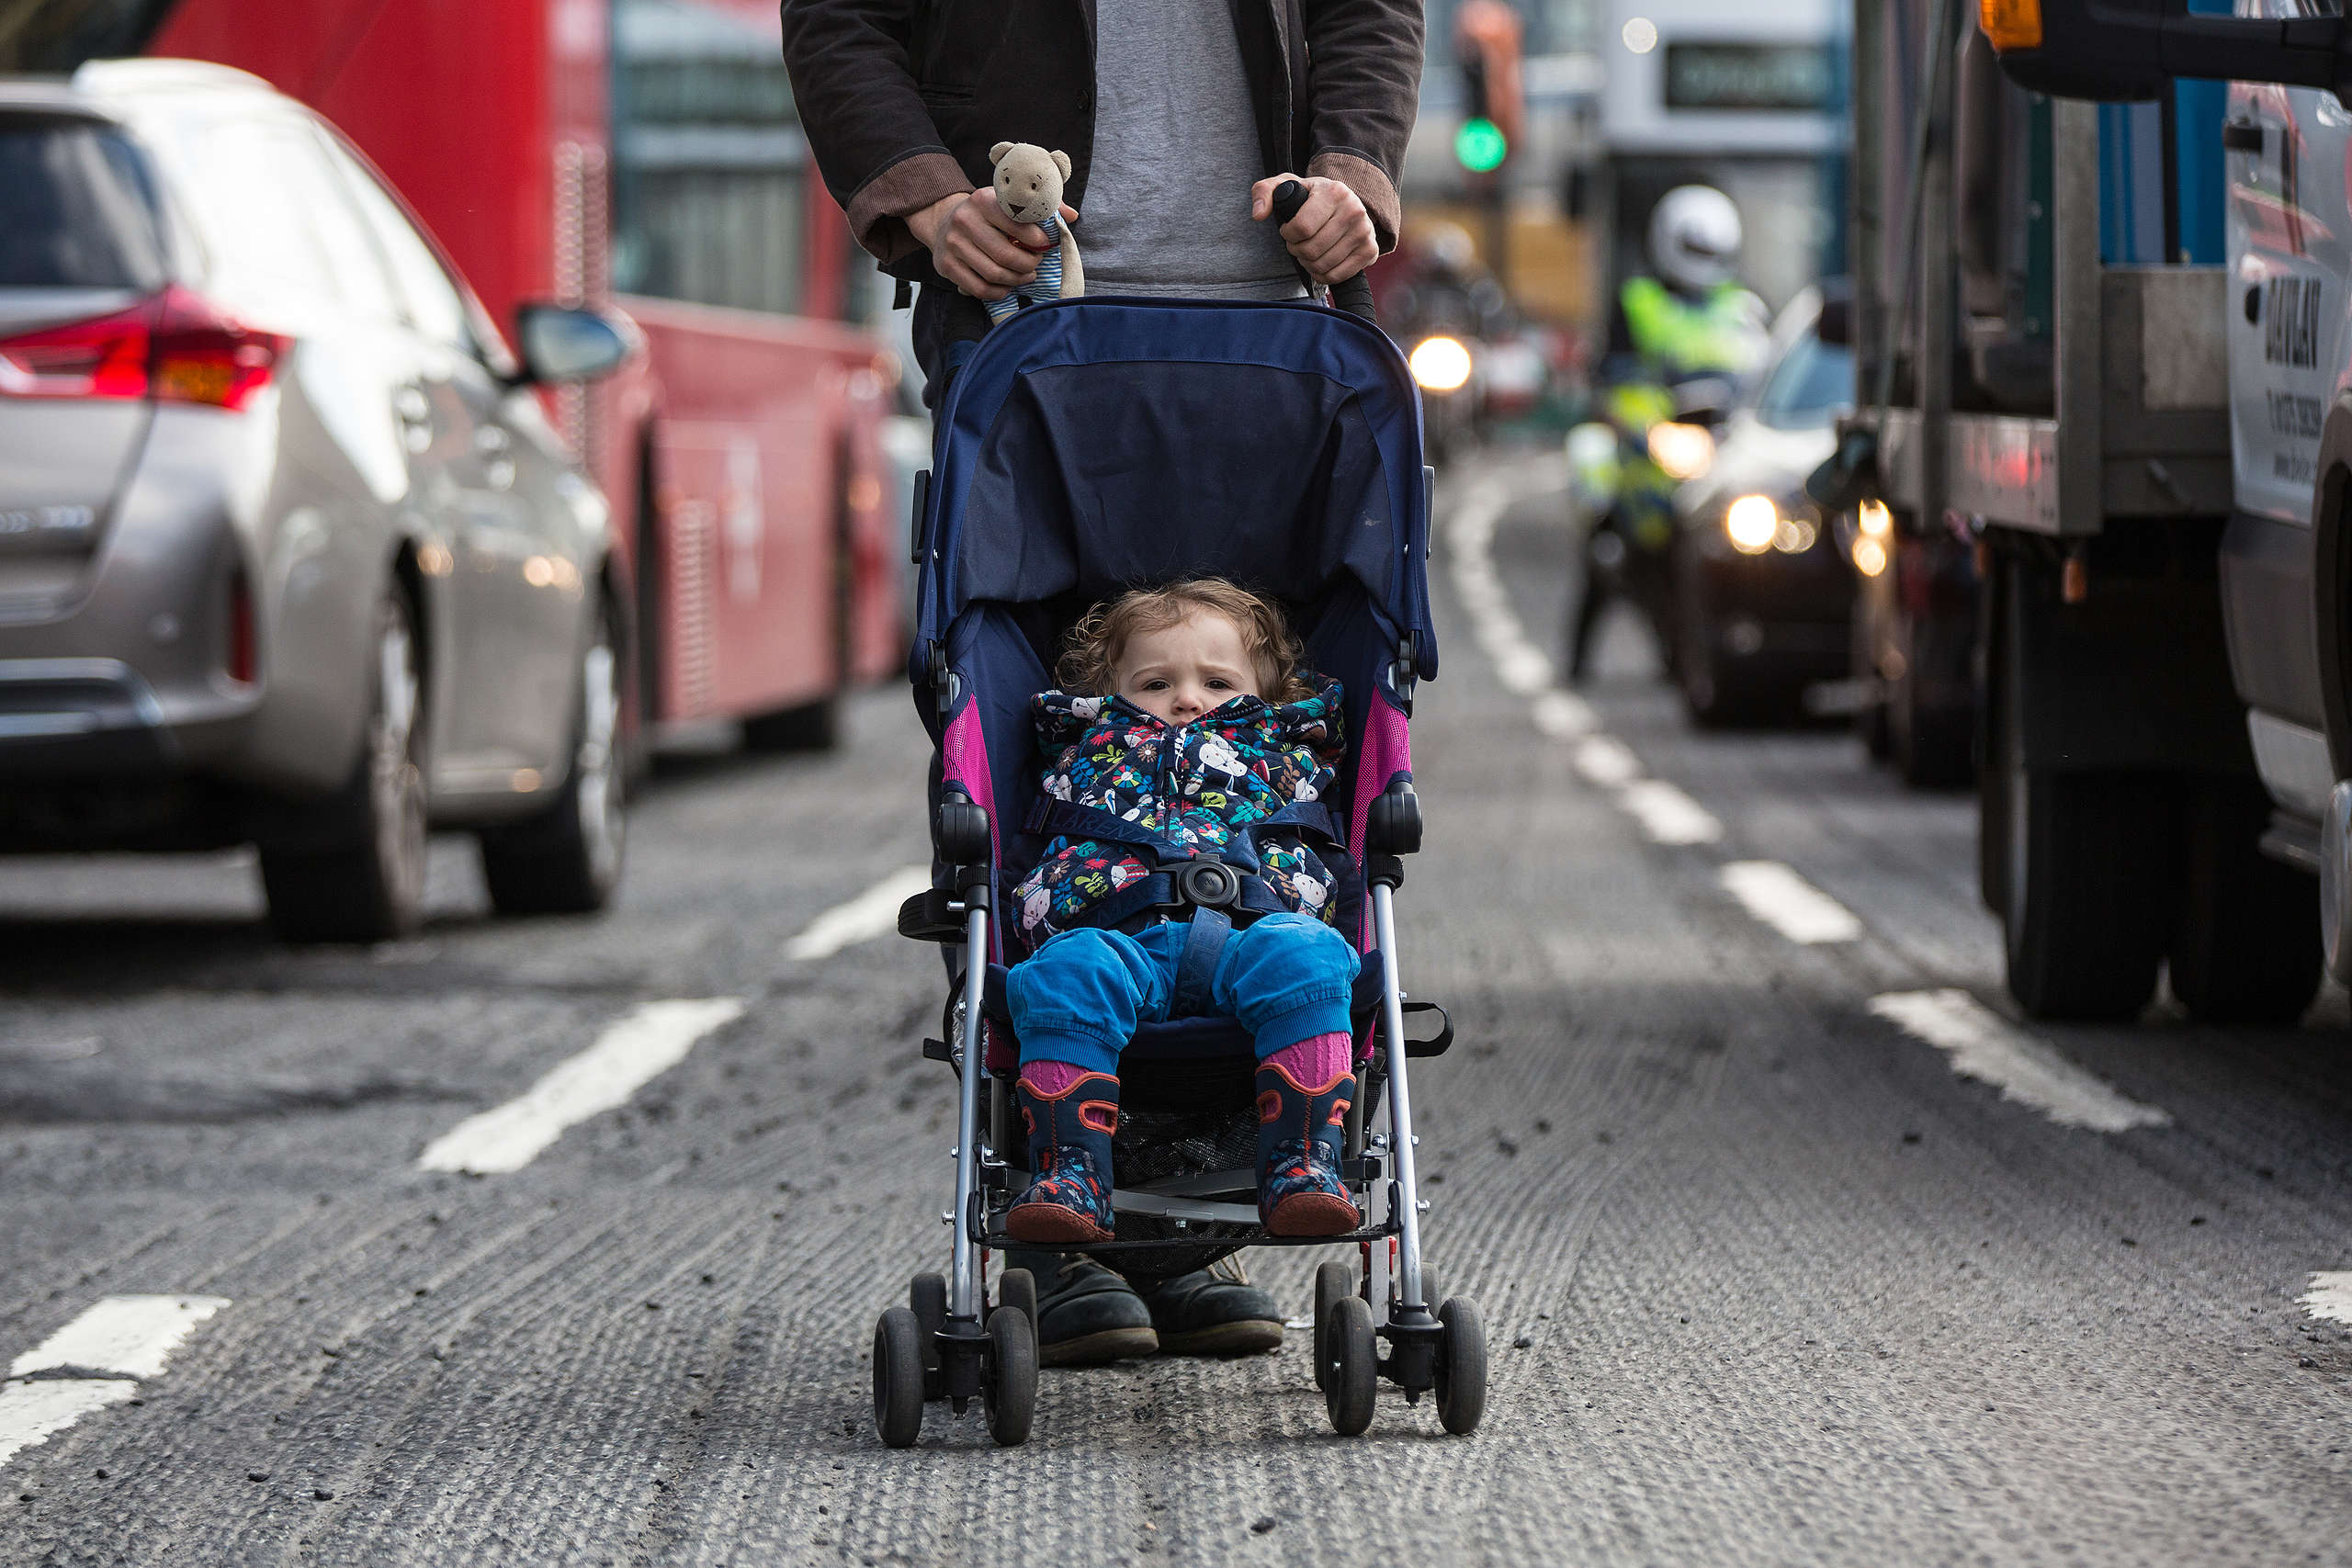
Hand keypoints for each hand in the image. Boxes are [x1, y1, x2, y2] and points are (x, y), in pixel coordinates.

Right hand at [908, 187, 1079, 300]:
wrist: (944, 221)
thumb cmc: (988, 213)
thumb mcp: (1008, 200)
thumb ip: (1041, 205)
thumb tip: (1072, 216)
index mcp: (983, 200)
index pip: (1016, 223)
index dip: (1037, 239)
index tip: (1045, 245)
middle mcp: (964, 220)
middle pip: (1005, 255)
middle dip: (1029, 265)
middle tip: (1036, 264)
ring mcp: (953, 244)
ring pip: (994, 274)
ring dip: (1017, 280)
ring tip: (1026, 276)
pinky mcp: (946, 265)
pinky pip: (979, 289)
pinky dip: (998, 292)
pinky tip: (1007, 286)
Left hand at [1251, 174, 1377, 285]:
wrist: (1344, 203)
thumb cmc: (1310, 196)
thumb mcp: (1285, 185)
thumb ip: (1264, 192)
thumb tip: (1258, 215)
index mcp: (1334, 192)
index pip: (1301, 228)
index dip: (1288, 235)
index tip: (1288, 230)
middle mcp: (1354, 211)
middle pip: (1311, 250)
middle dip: (1296, 250)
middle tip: (1297, 243)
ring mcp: (1365, 232)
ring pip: (1322, 266)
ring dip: (1308, 264)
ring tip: (1308, 251)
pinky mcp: (1370, 251)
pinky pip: (1337, 276)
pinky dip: (1322, 275)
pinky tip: (1320, 262)